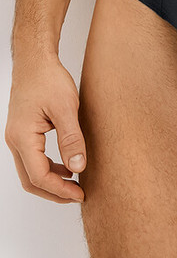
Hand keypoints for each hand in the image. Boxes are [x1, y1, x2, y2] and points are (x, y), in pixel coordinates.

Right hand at [4, 51, 85, 201]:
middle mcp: (15, 141)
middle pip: (31, 180)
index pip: (39, 176)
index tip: (81, 194)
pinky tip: (67, 166)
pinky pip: (33, 159)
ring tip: (75, 185)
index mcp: (23, 137)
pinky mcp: (24, 133)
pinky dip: (49, 168)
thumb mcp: (67, 108)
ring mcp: (17, 137)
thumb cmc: (48, 79)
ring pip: (30, 172)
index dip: (60, 190)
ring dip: (52, 182)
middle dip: (54, 192)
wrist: (35, 61)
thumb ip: (72, 139)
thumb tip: (78, 168)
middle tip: (79, 196)